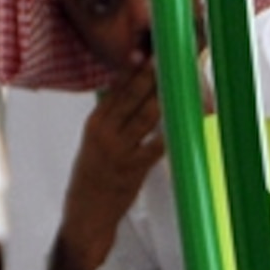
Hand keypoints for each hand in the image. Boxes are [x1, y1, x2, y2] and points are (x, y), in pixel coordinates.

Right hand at [51, 57, 168, 269]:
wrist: (85, 217)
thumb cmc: (92, 177)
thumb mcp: (95, 143)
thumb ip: (112, 119)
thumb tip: (131, 90)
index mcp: (94, 124)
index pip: (116, 89)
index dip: (134, 70)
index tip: (149, 51)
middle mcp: (104, 134)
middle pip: (132, 97)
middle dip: (153, 75)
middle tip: (171, 56)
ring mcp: (119, 152)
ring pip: (146, 116)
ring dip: (165, 97)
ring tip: (181, 80)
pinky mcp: (133, 171)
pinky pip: (156, 146)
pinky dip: (170, 132)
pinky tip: (184, 119)